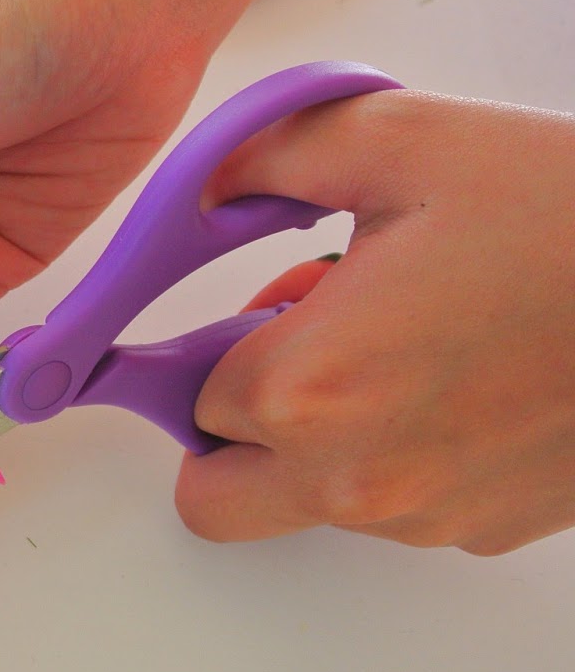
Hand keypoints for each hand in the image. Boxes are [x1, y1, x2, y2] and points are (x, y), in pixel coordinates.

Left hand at [179, 91, 574, 554]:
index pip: (185, 395)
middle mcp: (354, 476)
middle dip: (230, 429)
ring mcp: (423, 517)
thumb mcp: (408, 141)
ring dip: (325, 434)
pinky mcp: (484, 531)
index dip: (216, 341)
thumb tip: (205, 187)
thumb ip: (270, 157)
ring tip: (412, 339)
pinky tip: (464, 376)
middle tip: (296, 352)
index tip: (260, 309)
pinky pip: (395, 507)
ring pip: (308, 499)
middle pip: (215, 494)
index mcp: (310, 387)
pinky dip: (399, 454)